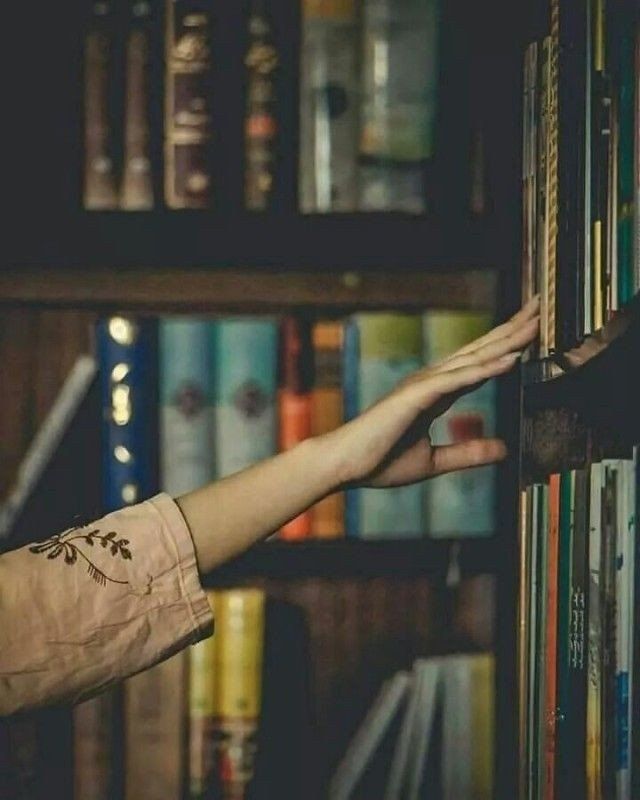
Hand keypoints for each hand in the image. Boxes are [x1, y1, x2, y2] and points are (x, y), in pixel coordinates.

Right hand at [328, 296, 539, 488]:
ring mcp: (422, 385)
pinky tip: (511, 358)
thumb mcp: (434, 461)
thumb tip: (502, 450)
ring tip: (534, 324)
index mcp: (434, 393)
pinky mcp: (415, 396)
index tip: (530, 332)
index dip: (504, 346)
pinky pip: (458, 380)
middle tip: (540, 309)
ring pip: (473, 358)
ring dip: (506, 340)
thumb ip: (467, 453)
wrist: (343, 466)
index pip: (477, 364)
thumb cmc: (378, 462)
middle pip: (479, 350)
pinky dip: (486, 368)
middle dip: (511, 330)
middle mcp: (430, 382)